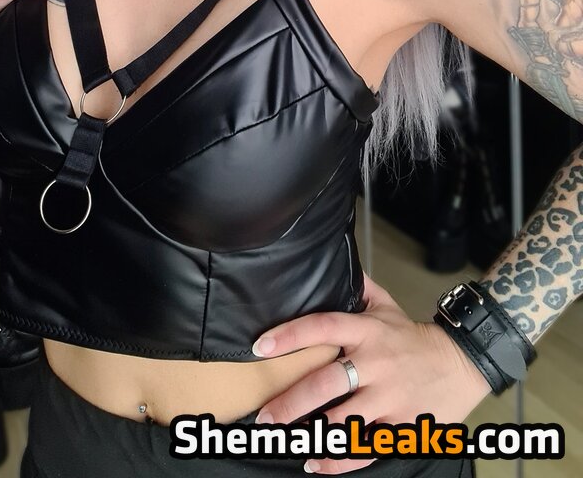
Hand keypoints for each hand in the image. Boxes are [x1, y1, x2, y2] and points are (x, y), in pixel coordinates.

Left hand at [252, 273, 490, 473]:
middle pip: (326, 383)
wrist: (462, 363)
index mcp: (367, 331)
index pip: (323, 326)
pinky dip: (338, 460)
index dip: (290, 335)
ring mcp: (389, 398)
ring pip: (343, 420)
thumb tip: (334, 265)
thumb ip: (359, 288)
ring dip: (310, 434)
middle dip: (290, 402)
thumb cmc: (414, 337)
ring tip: (283, 441)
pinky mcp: (402, 426)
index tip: (261, 347)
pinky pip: (365, 448)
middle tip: (264, 416)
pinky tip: (316, 462)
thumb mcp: (387, 305)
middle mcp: (375, 363)